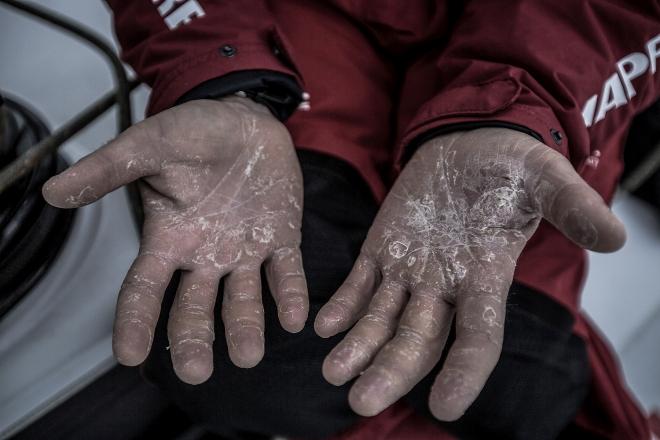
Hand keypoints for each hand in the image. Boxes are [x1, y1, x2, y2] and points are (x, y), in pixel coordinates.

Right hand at [43, 97, 307, 383]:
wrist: (244, 121)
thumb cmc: (193, 132)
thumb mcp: (148, 145)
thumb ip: (107, 170)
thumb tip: (52, 193)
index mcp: (170, 237)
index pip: (145, 287)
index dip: (136, 320)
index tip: (129, 355)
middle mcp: (206, 254)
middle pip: (195, 306)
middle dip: (193, 338)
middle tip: (196, 371)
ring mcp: (244, 250)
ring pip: (243, 299)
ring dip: (246, 327)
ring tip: (248, 356)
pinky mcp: (281, 239)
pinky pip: (287, 273)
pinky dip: (291, 295)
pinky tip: (296, 318)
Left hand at [314, 128, 623, 419]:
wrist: (469, 143)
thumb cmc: (511, 165)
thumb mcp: (546, 180)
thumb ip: (573, 207)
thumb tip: (617, 237)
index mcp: (485, 276)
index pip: (479, 336)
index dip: (465, 371)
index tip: (445, 406)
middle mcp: (445, 284)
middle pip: (419, 339)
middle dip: (392, 370)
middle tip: (363, 401)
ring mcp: (410, 270)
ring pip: (383, 319)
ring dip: (359, 347)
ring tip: (333, 373)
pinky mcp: (383, 248)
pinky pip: (360, 283)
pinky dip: (343, 304)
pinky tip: (323, 326)